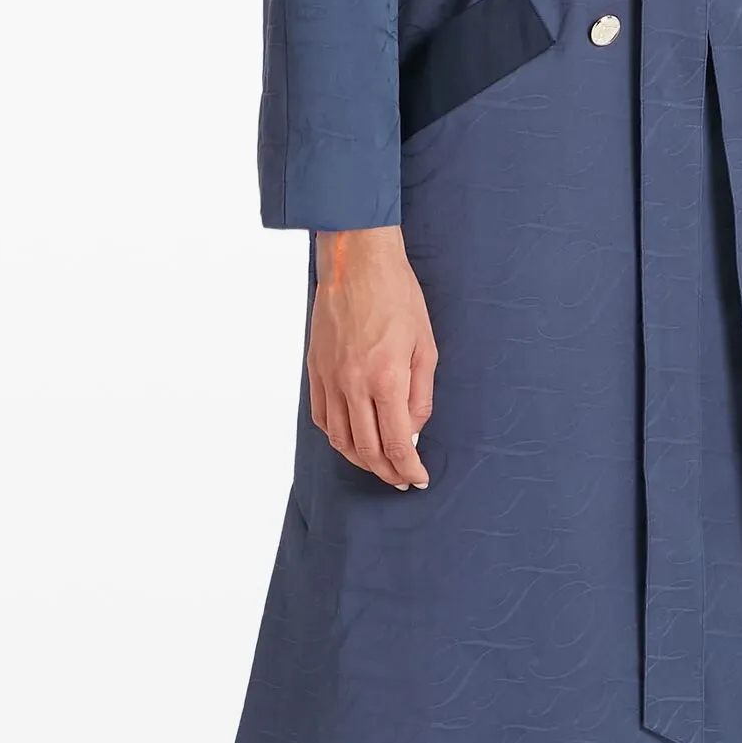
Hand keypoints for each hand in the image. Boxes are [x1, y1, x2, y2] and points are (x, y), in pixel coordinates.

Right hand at [308, 228, 436, 489]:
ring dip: (360, 460)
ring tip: (378, 464)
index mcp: (386, 379)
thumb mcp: (426, 347)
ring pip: (339, 439)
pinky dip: (336, 436)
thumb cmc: (398, 298)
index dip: (409, 468)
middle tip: (401, 479)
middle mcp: (353, 384)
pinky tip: (351, 438)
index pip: (396, 443)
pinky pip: (321, 417)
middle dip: (387, 472)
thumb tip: (414, 430)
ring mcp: (330, 378)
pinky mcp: (315, 369)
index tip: (418, 478)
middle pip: (367, 450)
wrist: (357, 263)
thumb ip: (421, 395)